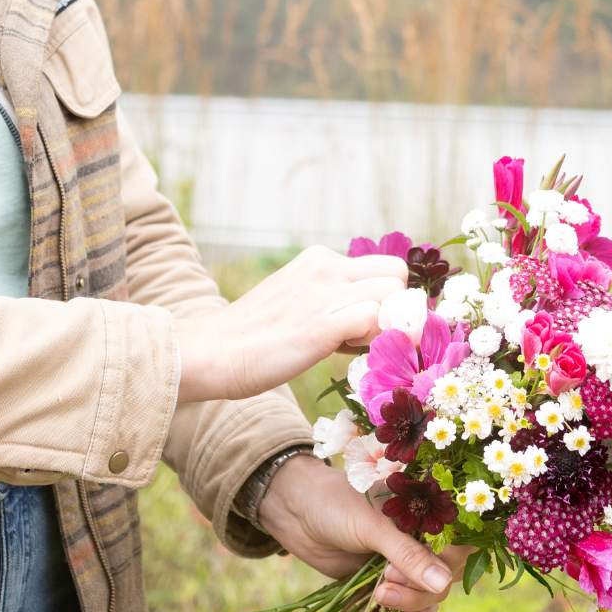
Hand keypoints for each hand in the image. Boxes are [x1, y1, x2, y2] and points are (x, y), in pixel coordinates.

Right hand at [173, 246, 409, 403]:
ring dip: (383, 326)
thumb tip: (376, 318)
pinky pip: (375, 318)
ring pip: (393, 294)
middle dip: (394, 309)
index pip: (384, 266)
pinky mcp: (321, 323)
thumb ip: (332, 300)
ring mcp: (324, 293)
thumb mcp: (297, 301)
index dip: (386, 298)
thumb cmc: (254, 338)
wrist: (214, 352)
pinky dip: (372, 339)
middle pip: (397, 275)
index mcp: (319, 259)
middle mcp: (325, 266)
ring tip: (349, 344)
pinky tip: (343, 353)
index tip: (368, 325)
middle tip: (365, 335)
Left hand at [253, 454, 472, 611]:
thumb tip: (443, 585)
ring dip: (412, 604)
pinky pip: (409, 609)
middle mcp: (422, 541)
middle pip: (445, 577)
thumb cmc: (335, 504)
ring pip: (428, 596)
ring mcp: (405, 565)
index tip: (425, 570)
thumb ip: (408, 555)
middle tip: (386, 580)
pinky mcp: (386, 584)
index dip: (449, 562)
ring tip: (380, 596)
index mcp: (427, 515)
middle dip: (420, 587)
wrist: (295, 512)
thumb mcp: (373, 527)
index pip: (460, 544)